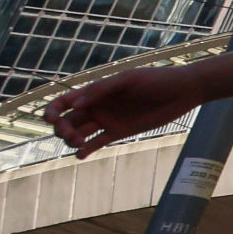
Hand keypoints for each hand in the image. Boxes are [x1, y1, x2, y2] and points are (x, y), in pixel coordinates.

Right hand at [43, 64, 201, 156]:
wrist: (182, 92)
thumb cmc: (156, 79)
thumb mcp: (129, 80)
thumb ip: (102, 90)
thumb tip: (76, 105)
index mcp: (95, 91)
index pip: (64, 101)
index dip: (52, 110)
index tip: (50, 119)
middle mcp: (97, 106)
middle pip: (67, 120)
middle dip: (61, 129)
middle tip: (72, 134)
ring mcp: (107, 120)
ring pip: (78, 133)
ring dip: (72, 140)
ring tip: (79, 143)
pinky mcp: (118, 132)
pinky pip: (96, 143)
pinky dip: (85, 150)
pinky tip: (81, 154)